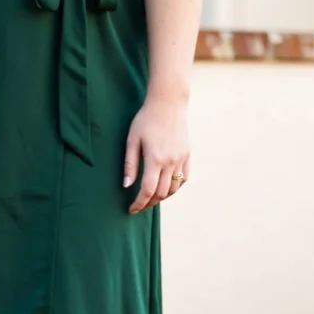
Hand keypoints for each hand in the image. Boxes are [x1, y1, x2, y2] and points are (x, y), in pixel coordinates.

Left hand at [122, 96, 189, 213]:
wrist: (168, 104)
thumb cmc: (146, 120)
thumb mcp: (132, 140)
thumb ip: (130, 164)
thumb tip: (127, 185)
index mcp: (155, 160)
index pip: (148, 191)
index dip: (139, 203)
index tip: (131, 209)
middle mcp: (171, 163)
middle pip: (161, 193)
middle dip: (149, 203)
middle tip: (139, 205)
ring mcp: (181, 159)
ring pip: (173, 189)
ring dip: (162, 197)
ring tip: (150, 198)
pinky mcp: (187, 155)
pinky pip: (183, 179)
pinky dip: (174, 187)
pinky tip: (165, 188)